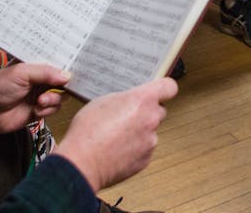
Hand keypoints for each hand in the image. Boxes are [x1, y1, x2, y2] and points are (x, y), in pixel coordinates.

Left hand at [0, 63, 70, 139]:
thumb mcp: (22, 73)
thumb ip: (45, 72)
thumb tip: (67, 75)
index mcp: (36, 66)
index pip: (58, 63)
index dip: (67, 67)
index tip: (76, 71)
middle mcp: (41, 79)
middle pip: (63, 81)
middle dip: (62, 86)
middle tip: (54, 88)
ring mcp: (41, 95)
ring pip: (61, 96)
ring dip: (53, 100)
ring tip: (40, 101)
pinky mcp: (40, 110)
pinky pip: (54, 109)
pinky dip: (47, 110)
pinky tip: (36, 109)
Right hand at [54, 77, 177, 191]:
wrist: (82, 163)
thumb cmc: (87, 132)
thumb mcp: (102, 101)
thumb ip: (124, 99)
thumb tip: (130, 102)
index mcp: (142, 100)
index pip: (169, 87)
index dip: (164, 88)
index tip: (160, 91)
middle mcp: (151, 119)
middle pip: (159, 110)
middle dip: (146, 112)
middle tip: (127, 116)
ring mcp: (150, 140)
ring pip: (150, 131)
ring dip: (139, 132)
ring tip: (116, 136)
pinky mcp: (146, 159)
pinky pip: (145, 149)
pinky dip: (135, 149)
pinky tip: (117, 149)